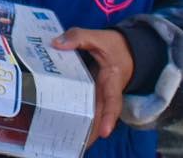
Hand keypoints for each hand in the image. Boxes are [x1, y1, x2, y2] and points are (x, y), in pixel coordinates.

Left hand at [51, 27, 133, 145]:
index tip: (105, 132)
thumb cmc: (114, 46)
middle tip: (79, 144)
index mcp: (112, 80)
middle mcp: (107, 92)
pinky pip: (86, 106)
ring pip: (92, 114)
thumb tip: (56, 43)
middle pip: (100, 115)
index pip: (113, 101)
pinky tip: (63, 124)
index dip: (109, 116)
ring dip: (83, 127)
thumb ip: (78, 37)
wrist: (126, 50)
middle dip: (91, 130)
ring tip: (69, 142)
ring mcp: (100, 95)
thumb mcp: (99, 37)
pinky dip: (77, 115)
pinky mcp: (92, 94)